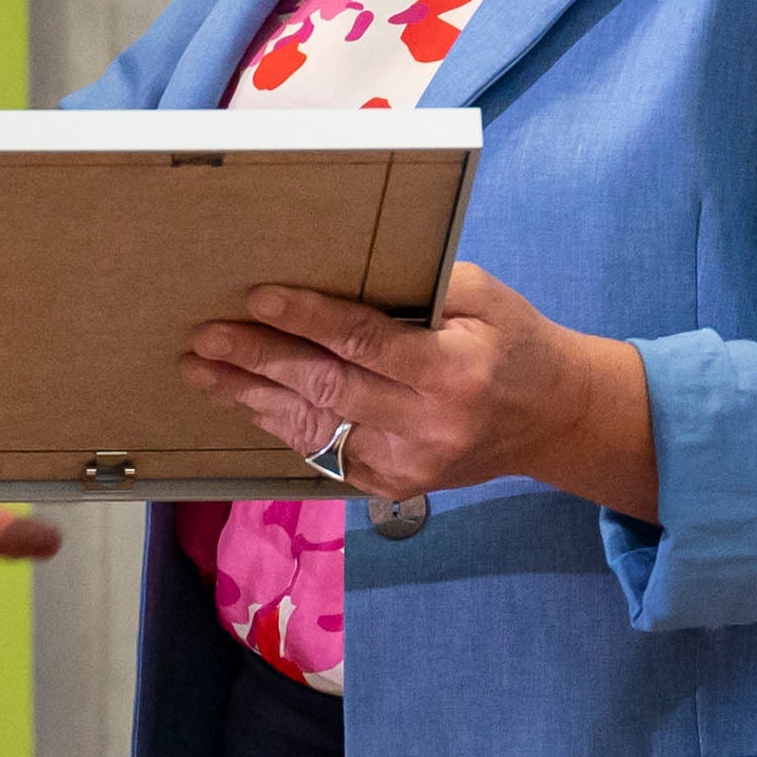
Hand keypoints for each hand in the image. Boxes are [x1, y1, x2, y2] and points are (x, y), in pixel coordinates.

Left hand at [184, 262, 656, 522]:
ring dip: (251, 398)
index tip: (256, 298)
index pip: (363, 342)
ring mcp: (407, 465)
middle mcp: (427, 426)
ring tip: (203, 372)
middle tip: (206, 337)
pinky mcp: (393, 485)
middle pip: (326, 389)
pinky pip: (324, 454)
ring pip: (313, 429)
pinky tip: (246, 401)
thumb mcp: (484, 296)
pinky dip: (282, 425)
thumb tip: (342, 270)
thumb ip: (421, 287)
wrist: (553, 419)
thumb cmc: (513, 343)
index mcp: (452, 371)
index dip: (306, 320)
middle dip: (258, 360)